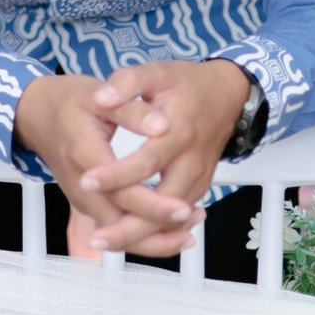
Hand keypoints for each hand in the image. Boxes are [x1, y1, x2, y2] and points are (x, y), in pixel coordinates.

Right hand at [14, 73, 195, 259]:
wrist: (37, 114)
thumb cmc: (68, 102)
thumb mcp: (99, 95)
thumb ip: (132, 110)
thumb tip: (163, 124)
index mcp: (85, 156)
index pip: (123, 194)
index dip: (155, 206)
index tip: (184, 207)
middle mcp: (82, 186)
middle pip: (121, 225)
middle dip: (160, 232)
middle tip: (194, 219)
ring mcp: (84, 199)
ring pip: (119, 234)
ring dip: (155, 238)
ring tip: (191, 226)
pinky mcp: (89, 203)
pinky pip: (117, 226)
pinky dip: (143, 232)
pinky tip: (172, 223)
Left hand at [76, 59, 251, 255]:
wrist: (227, 95)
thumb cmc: (187, 84)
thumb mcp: (156, 71)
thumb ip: (128, 82)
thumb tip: (101, 96)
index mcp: (179, 131)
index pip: (146, 161)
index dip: (116, 174)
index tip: (87, 180)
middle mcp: (191, 161)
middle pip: (163, 204)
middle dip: (130, 225)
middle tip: (96, 238)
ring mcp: (198, 177)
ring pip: (172, 219)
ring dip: (140, 236)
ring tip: (104, 243)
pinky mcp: (199, 186)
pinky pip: (178, 217)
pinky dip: (156, 232)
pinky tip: (127, 238)